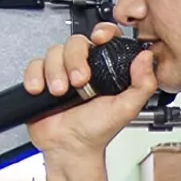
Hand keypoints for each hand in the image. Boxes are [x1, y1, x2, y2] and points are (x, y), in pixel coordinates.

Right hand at [24, 23, 156, 164]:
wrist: (70, 148)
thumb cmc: (97, 131)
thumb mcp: (127, 108)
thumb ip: (143, 84)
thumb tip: (146, 57)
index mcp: (106, 69)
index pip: (105, 37)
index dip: (102, 32)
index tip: (100, 39)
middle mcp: (84, 67)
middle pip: (76, 42)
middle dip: (75, 60)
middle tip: (79, 81)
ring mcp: (62, 72)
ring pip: (54, 52)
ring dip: (55, 71)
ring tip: (60, 92)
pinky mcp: (42, 80)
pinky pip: (34, 65)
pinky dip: (35, 76)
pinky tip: (41, 90)